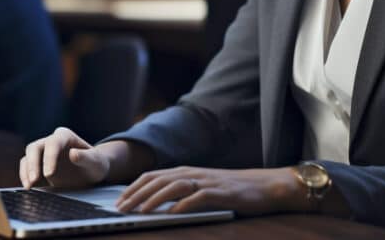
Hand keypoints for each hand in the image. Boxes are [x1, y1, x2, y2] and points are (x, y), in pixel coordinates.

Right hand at [19, 127, 109, 188]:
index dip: (49, 157)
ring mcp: (43, 152)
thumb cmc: (96, 164)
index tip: (49, 174)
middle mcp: (52, 141)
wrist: (91, 172)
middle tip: (34, 180)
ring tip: (29, 186)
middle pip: (35, 147)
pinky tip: (28, 187)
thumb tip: (72, 154)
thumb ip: (86, 157)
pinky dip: (25, 176)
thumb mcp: (96, 162)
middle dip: (33, 164)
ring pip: (27, 157)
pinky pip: (26, 167)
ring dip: (26, 171)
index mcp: (65, 136)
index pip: (53, 142)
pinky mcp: (38, 164)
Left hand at [115, 166, 305, 215]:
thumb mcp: (202, 187)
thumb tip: (155, 203)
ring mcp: (207, 181)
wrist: (265, 185)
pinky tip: (171, 214)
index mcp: (186, 171)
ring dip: (154, 199)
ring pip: (174, 187)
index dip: (133, 187)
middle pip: (158, 180)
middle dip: (136, 194)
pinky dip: (183, 205)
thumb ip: (182, 191)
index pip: (152, 176)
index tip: (119, 201)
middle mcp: (193, 173)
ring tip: (140, 211)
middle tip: (121, 208)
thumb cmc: (232, 190)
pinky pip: (198, 197)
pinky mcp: (221, 192)